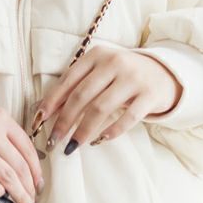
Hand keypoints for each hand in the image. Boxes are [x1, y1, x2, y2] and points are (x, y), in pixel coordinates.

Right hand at [0, 89, 43, 202]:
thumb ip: (4, 131)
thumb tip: (21, 157)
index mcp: (1, 119)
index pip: (28, 149)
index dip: (37, 170)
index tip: (39, 183)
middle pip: (20, 166)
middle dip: (30, 187)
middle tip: (34, 201)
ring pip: (6, 176)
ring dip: (19, 194)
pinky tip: (1, 194)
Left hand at [30, 46, 181, 151]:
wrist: (164, 73)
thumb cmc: (122, 77)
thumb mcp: (100, 73)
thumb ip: (77, 87)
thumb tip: (45, 112)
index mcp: (96, 56)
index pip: (68, 80)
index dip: (51, 102)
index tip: (39, 122)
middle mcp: (114, 63)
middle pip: (81, 96)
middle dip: (64, 121)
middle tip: (53, 141)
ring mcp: (133, 78)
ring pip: (101, 108)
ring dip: (83, 130)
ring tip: (73, 146)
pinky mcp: (149, 95)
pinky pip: (128, 118)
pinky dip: (111, 131)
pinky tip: (99, 140)